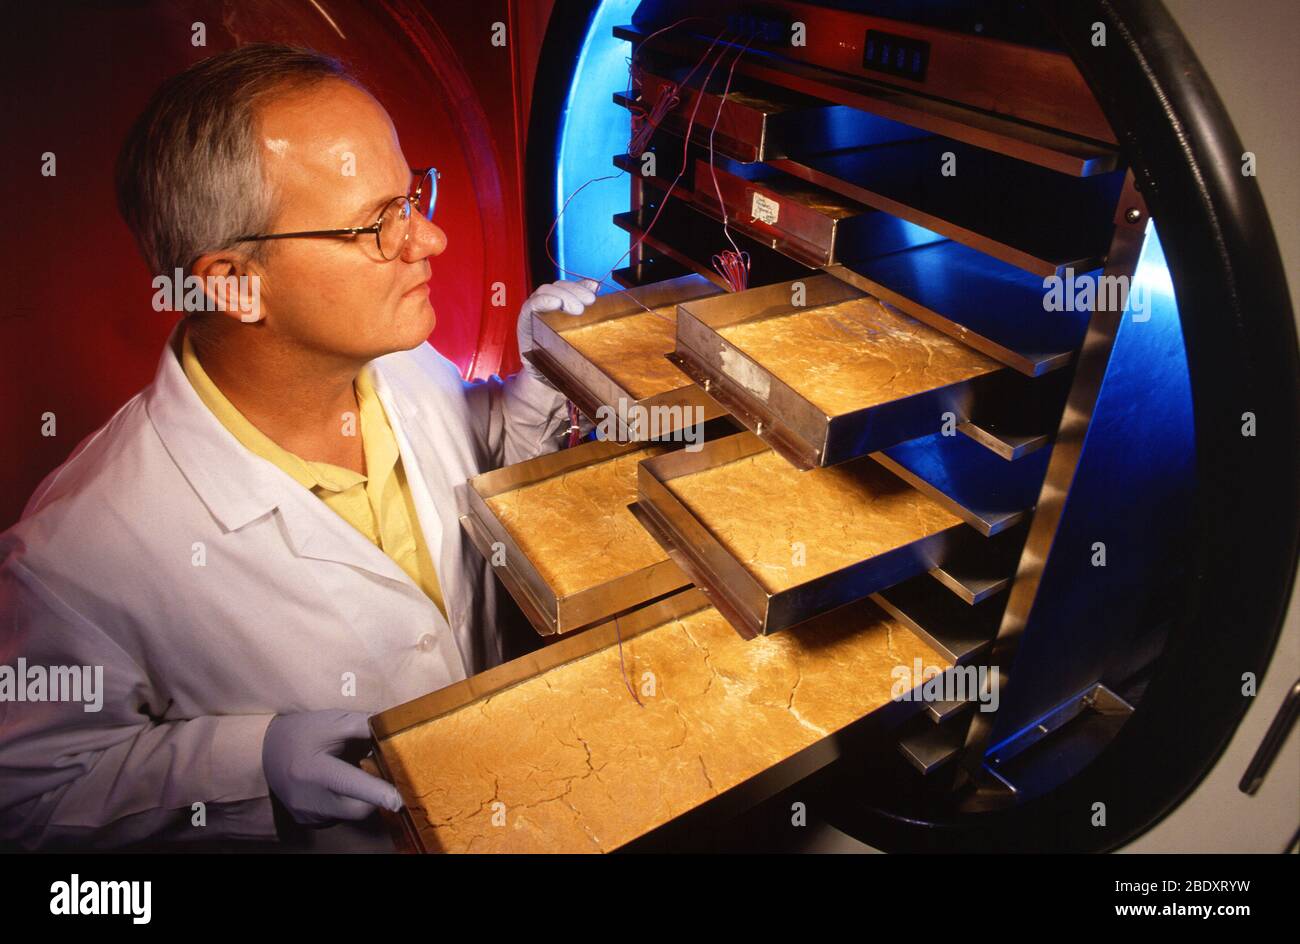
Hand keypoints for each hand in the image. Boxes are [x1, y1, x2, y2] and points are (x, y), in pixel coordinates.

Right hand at [261, 709, 400, 826]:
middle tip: (374, 770)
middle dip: (374, 793)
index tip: (398, 799)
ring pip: (350, 814)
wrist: (263, 753)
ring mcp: (308, 815)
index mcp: (314, 771)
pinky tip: (336, 785)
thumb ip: (364, 725)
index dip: (377, 793)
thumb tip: (395, 730)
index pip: (351, 785)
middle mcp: (309, 799)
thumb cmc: (301, 733)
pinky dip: (346, 802)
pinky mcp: (309, 822)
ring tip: (349, 772)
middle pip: (358, 808)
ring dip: (360, 797)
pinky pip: (339, 816)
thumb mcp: (331, 721)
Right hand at [517, 278, 598, 357]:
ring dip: (562, 295)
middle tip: (589, 303)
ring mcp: (533, 310)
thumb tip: (595, 285)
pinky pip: (531, 306)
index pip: (568, 286)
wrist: (545, 374)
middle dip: (574, 292)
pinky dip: (543, 301)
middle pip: (557, 286)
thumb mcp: (577, 329)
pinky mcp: (524, 321)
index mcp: (558, 301)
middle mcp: (545, 302)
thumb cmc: (562, 351)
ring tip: (577, 309)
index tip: (594, 296)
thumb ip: (583, 306)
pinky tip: (555, 303)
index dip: (580, 287)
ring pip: (544, 292)